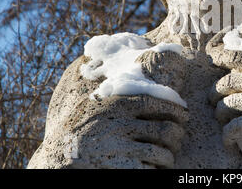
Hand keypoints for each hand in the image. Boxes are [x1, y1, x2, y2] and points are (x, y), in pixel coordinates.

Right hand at [65, 94, 188, 168]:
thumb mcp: (95, 102)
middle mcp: (119, 124)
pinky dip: (157, 169)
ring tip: (168, 155)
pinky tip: (156, 167)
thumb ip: (118, 94)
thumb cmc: (79, 125)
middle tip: (178, 138)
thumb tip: (141, 72)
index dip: (176, 109)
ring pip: (161, 151)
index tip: (185, 114)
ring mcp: (118, 147)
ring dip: (169, 155)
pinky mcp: (117, 167)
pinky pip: (148, 169)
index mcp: (116, 104)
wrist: (57, 154)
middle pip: (165, 129)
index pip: (157, 102)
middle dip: (178, 135)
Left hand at [206, 31, 241, 167]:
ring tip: (223, 120)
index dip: (218, 58)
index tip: (213, 60)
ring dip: (220, 115)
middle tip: (214, 100)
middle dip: (214, 94)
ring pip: (222, 107)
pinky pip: (229, 129)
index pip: (231, 55)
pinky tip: (230, 140)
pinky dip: (227, 136)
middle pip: (221, 84)